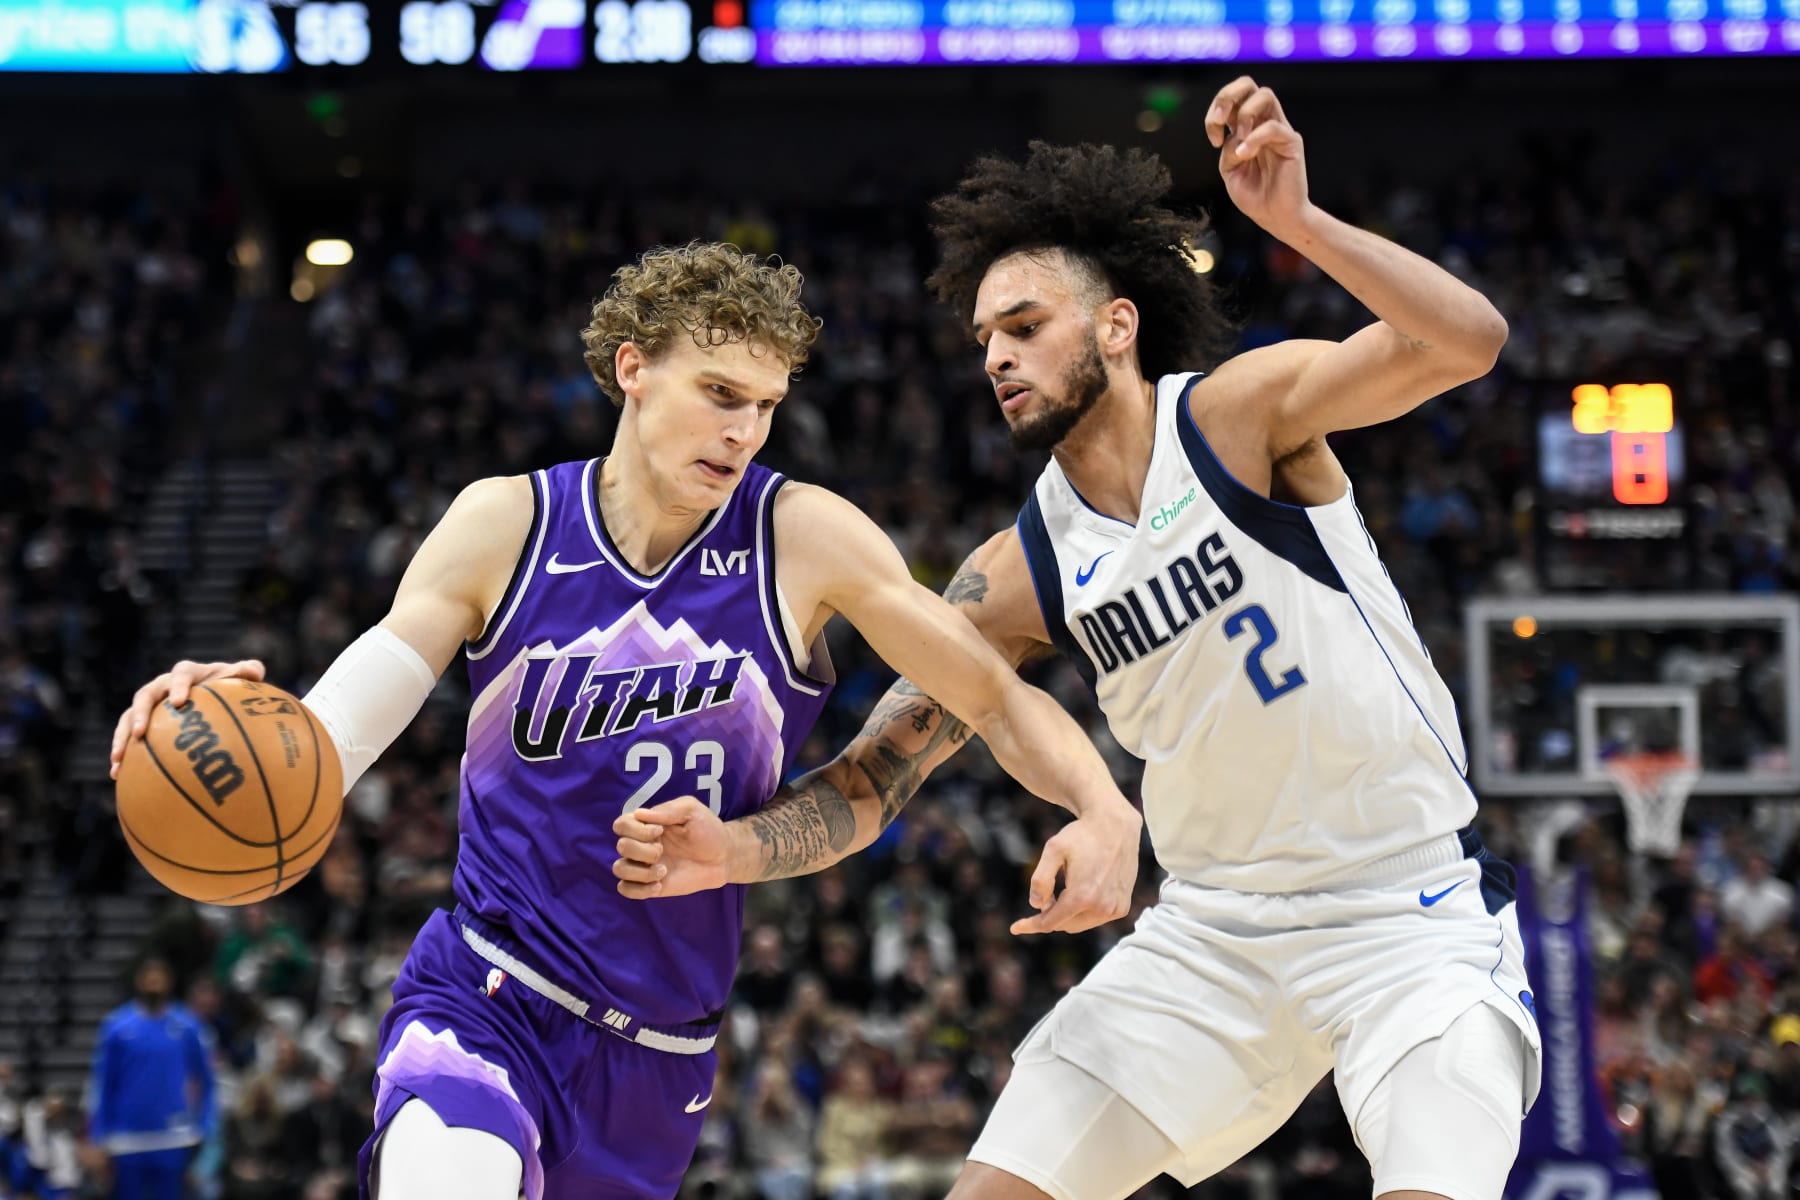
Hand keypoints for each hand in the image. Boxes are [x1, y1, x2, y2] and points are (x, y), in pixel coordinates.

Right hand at [109, 659, 265, 779]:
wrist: (213, 696)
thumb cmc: (229, 687)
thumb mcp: (240, 678)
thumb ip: (247, 672)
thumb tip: (254, 672)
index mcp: (188, 673)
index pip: (182, 673)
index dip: (179, 685)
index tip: (179, 702)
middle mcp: (163, 686)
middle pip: (145, 695)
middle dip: (140, 714)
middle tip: (140, 733)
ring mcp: (150, 705)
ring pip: (129, 717)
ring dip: (122, 737)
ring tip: (118, 759)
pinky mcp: (142, 723)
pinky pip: (127, 737)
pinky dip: (122, 754)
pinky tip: (117, 775)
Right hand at [612, 798, 732, 898]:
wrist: (723, 857)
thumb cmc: (708, 830)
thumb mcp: (691, 810)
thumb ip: (668, 810)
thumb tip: (639, 814)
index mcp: (646, 824)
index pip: (621, 825)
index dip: (635, 829)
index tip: (659, 831)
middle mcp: (641, 844)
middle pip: (621, 847)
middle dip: (642, 850)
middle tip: (663, 850)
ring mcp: (644, 866)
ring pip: (619, 869)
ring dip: (640, 871)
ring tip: (663, 871)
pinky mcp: (650, 885)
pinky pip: (626, 890)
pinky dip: (638, 889)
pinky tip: (659, 886)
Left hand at [1010, 803, 1140, 934]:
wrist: (1116, 826)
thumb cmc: (1082, 835)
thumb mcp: (1053, 849)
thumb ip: (1041, 879)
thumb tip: (1036, 905)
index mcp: (1082, 896)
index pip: (1049, 923)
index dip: (1031, 925)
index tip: (1015, 928)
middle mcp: (1101, 908)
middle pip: (1064, 925)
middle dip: (1051, 913)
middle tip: (1048, 893)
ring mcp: (1114, 909)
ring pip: (1079, 924)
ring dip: (1068, 913)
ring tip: (1069, 885)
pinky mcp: (1122, 907)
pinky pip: (1095, 919)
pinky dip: (1084, 911)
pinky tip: (1085, 888)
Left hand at [1206, 76, 1310, 238]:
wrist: (1276, 218)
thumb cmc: (1255, 195)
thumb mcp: (1230, 170)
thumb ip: (1228, 149)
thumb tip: (1234, 136)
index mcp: (1246, 128)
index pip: (1232, 99)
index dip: (1216, 110)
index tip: (1214, 138)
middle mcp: (1262, 123)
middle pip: (1248, 84)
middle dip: (1227, 96)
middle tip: (1220, 122)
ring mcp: (1279, 130)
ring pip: (1265, 95)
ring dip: (1244, 114)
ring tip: (1239, 141)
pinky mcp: (1291, 142)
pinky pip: (1272, 127)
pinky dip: (1253, 140)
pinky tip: (1245, 156)